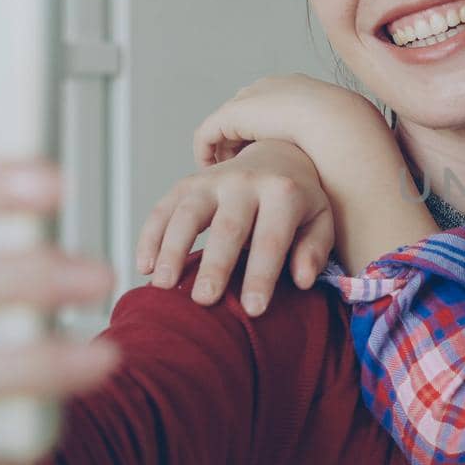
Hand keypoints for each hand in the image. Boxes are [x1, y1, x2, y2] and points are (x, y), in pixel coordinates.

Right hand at [137, 140, 333, 315]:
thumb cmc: (299, 200)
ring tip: (164, 285)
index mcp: (284, 193)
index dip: (262, 275)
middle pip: (228, 228)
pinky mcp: (187, 183)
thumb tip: (302, 280)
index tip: (253, 310)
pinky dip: (150, 237)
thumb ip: (314, 249)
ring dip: (172, 249)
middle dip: (215, 265)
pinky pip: (163, 208)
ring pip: (187, 214)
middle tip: (204, 300)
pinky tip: (145, 267)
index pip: (272, 239)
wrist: (278, 153)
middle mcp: (246, 182)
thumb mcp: (320, 220)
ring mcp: (213, 180)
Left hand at [192, 73, 389, 168]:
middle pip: (244, 115)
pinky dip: (207, 154)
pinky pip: (208, 135)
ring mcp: (250, 99)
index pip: (271, 110)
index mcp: (297, 89)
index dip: (264, 139)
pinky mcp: (232, 114)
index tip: (266, 165)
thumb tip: (329, 167)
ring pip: (225, 126)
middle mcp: (269, 89)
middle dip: (240, 142)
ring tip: (224, 178)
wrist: (336, 124)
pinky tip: (213, 176)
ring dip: (222, 151)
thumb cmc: (347, 137)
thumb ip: (327, 146)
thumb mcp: (338, 138)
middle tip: (240, 173)